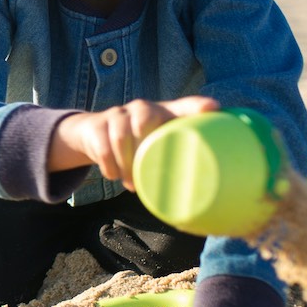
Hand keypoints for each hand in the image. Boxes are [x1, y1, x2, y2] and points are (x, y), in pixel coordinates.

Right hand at [51, 95, 218, 189]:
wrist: (94, 132)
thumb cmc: (138, 144)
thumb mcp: (156, 145)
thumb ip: (174, 159)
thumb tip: (197, 200)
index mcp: (165, 114)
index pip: (184, 106)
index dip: (196, 107)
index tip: (211, 108)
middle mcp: (143, 109)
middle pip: (144, 117)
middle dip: (143, 141)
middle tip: (146, 169)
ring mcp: (119, 115)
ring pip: (121, 136)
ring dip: (126, 164)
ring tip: (131, 184)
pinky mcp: (98, 125)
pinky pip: (103, 147)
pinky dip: (110, 166)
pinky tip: (114, 176)